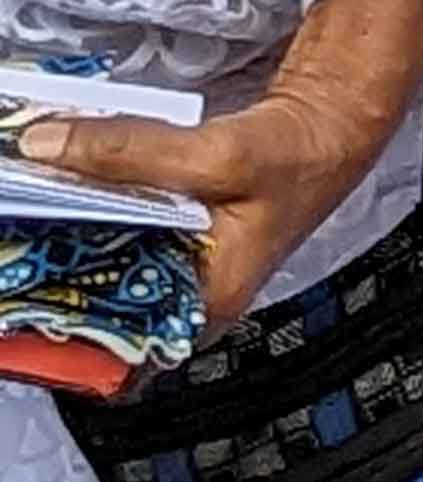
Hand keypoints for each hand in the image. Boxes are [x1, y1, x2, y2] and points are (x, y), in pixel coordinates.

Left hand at [15, 75, 411, 329]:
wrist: (332, 123)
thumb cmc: (300, 158)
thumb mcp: (217, 156)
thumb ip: (131, 152)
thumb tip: (44, 145)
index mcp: (203, 306)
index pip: (114, 359)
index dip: (57, 346)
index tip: (15, 315)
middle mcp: (184, 301)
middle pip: (96, 313)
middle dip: (48, 287)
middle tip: (13, 260)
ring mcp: (175, 271)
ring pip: (97, 274)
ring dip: (60, 249)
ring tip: (23, 229)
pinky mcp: (167, 240)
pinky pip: (109, 243)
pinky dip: (82, 221)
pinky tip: (57, 200)